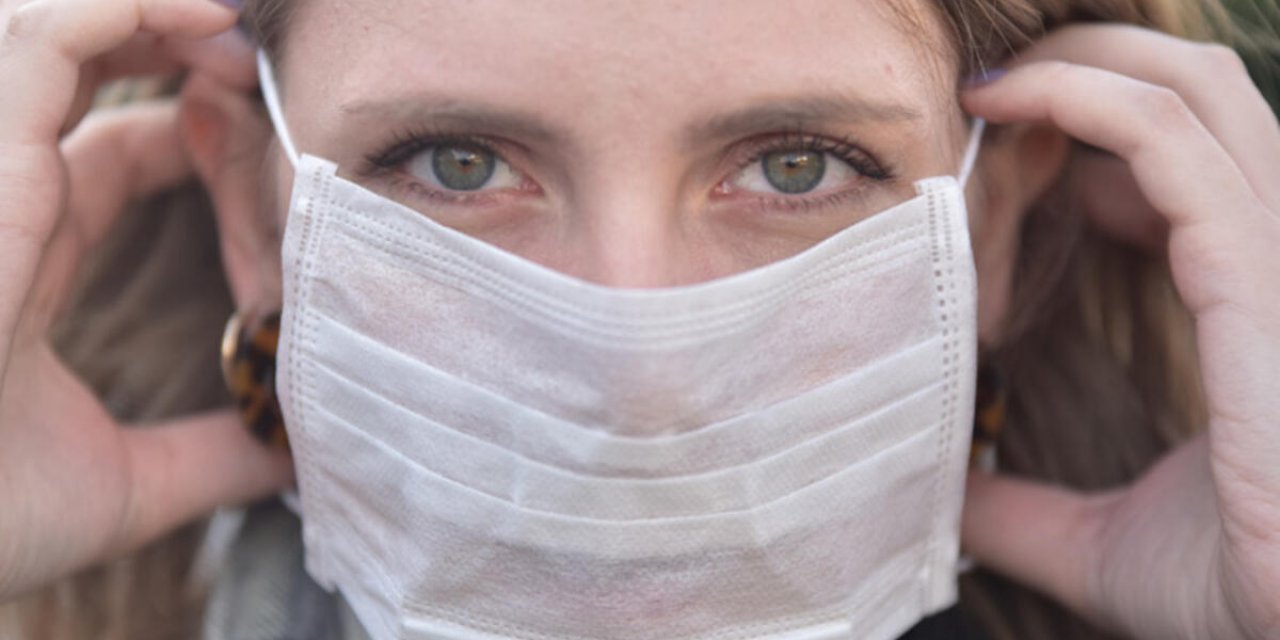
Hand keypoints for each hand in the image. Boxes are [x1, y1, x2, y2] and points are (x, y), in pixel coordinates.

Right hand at [0, 0, 292, 598]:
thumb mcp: (124, 486)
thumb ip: (209, 455)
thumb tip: (291, 457)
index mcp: (24, 254)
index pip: (103, 149)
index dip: (185, 127)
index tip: (261, 129)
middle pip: (70, 68)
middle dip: (164, 40)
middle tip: (252, 58)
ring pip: (46, 32)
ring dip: (146, 12)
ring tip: (232, 29)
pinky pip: (37, 41)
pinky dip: (116, 11)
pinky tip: (198, 16)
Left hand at [961, 25, 1279, 638]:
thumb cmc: (1232, 602)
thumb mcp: (1097, 544)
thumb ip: (1022, 512)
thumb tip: (947, 500)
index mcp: (1251, 309)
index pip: (1187, 169)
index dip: (1097, 138)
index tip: (1002, 148)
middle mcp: (1276, 265)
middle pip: (1199, 99)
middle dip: (1093, 65)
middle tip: (988, 85)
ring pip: (1193, 97)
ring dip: (1083, 66)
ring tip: (987, 85)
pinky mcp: (1264, 282)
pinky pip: (1176, 148)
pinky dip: (1093, 102)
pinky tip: (1013, 106)